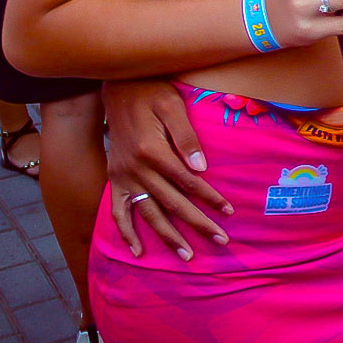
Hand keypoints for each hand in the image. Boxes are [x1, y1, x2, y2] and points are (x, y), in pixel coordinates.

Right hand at [103, 78, 232, 258]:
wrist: (117, 87)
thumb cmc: (151, 92)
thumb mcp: (172, 106)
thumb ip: (186, 137)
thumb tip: (202, 167)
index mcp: (152, 151)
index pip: (188, 182)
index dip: (209, 198)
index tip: (228, 211)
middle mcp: (135, 169)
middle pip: (172, 202)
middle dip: (197, 223)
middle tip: (220, 241)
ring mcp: (122, 176)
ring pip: (148, 212)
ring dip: (167, 236)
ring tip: (186, 254)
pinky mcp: (114, 178)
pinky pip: (118, 211)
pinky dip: (126, 231)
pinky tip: (137, 250)